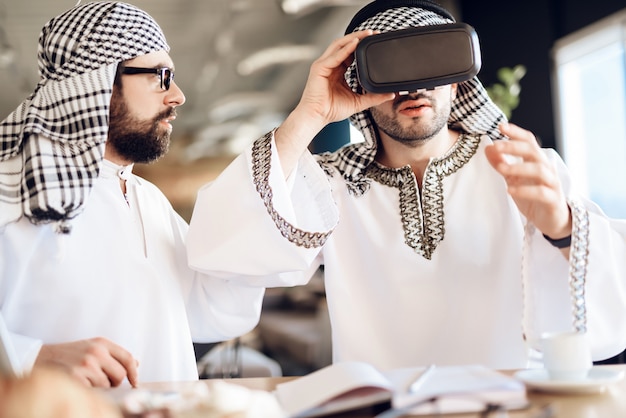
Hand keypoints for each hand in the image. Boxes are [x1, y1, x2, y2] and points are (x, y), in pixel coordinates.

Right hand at [34, 337, 138, 387]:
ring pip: (106, 386)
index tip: (135, 383)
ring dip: (99, 388)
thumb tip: (136, 364)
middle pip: (120, 375)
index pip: (128, 358)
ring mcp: (85, 365)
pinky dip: (88, 392)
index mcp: (101, 343)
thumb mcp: (91, 347)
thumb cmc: (67, 355)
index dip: (134, 373)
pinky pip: (92, 392)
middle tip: (102, 382)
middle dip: (114, 383)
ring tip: (85, 381)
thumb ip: (113, 355)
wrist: (37, 357)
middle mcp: (96, 352)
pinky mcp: (75, 377)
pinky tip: (79, 385)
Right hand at [296, 30, 394, 125]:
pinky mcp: (319, 68)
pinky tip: (355, 43)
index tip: (375, 41)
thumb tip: (390, 94)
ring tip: (367, 34)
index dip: (362, 45)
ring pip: (339, 45)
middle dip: (359, 37)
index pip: (350, 52)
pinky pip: (334, 55)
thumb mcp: (358, 102)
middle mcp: (330, 65)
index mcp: (337, 70)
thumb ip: (373, 97)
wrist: (317, 117)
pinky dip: (345, 49)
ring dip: (353, 38)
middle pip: (345, 44)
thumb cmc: (331, 110)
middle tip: (374, 33)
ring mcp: (323, 65)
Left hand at [484, 123, 571, 239]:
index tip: (500, 126)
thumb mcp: (513, 179)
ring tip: (501, 168)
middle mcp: (546, 169)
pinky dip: (525, 190)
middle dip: (515, 147)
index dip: (516, 133)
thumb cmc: (533, 197)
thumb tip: (488, 148)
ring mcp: (552, 184)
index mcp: (536, 161)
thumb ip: (502, 164)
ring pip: (539, 170)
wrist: (552, 220)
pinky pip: (541, 193)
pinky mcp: (553, 200)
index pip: (529, 141)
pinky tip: (510, 190)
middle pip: (533, 151)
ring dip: (519, 167)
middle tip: (497, 146)